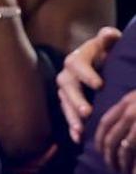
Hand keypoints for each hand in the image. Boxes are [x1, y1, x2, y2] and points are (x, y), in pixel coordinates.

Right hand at [57, 26, 122, 142]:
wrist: (99, 62)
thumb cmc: (107, 52)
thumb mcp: (109, 42)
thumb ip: (109, 38)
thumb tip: (108, 35)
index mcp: (78, 58)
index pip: (78, 64)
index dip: (86, 74)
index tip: (99, 85)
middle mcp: (68, 74)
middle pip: (67, 86)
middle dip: (77, 100)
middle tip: (88, 112)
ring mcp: (66, 90)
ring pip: (65, 103)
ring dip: (72, 117)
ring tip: (81, 130)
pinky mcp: (68, 103)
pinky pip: (67, 114)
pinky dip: (72, 127)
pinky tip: (78, 138)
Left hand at [96, 89, 135, 173]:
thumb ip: (130, 108)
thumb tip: (114, 125)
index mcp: (129, 101)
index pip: (105, 123)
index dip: (99, 139)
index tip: (100, 151)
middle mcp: (134, 113)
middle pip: (112, 140)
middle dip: (110, 157)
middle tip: (114, 168)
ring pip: (125, 151)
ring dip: (123, 166)